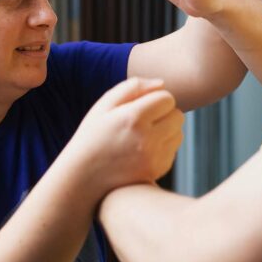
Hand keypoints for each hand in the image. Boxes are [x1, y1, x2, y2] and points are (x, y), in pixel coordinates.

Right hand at [68, 77, 183, 191]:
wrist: (82, 177)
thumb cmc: (92, 136)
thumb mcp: (103, 106)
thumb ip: (132, 87)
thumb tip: (162, 83)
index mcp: (132, 117)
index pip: (167, 98)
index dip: (156, 99)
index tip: (143, 106)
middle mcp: (146, 138)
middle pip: (177, 115)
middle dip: (164, 114)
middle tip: (145, 120)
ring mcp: (153, 158)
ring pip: (178, 133)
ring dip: (167, 130)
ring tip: (144, 135)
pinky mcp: (157, 171)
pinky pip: (173, 151)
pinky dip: (163, 148)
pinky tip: (143, 150)